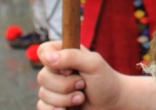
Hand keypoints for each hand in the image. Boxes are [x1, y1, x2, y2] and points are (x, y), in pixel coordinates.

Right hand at [36, 41, 155, 109]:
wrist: (112, 104)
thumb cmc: (105, 80)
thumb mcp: (93, 64)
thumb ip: (71, 57)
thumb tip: (47, 57)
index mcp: (64, 53)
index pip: (43, 51)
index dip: (51, 61)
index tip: (69, 69)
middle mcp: (56, 69)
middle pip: (42, 76)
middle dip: (65, 85)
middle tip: (83, 85)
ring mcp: (53, 87)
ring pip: (43, 94)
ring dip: (65, 99)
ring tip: (81, 98)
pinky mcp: (52, 103)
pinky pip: (42, 107)